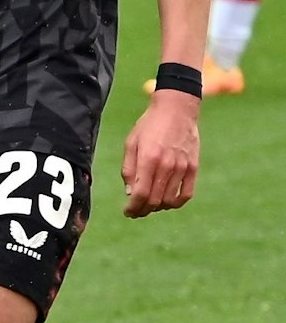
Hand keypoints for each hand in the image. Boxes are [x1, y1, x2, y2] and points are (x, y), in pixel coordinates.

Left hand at [120, 91, 198, 217]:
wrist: (176, 110)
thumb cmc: (149, 126)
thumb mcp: (131, 143)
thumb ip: (129, 169)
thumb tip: (131, 193)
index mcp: (148, 159)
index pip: (140, 194)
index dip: (133, 207)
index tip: (127, 211)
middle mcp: (166, 165)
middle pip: (154, 200)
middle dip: (143, 210)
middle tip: (136, 212)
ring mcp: (182, 167)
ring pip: (169, 200)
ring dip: (157, 207)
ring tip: (149, 206)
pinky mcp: (193, 167)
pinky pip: (186, 194)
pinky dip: (176, 203)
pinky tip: (167, 202)